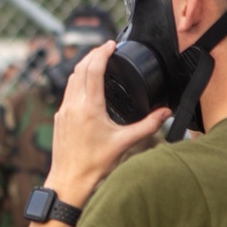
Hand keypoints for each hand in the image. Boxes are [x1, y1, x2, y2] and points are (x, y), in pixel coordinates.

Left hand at [47, 41, 171, 205]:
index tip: (111, 44)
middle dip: (93, 55)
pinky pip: (67, 92)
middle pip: (80, 69)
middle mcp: (73, 105)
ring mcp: (63, 111)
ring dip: (83, 66)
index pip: (93, 69)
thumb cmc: (94, 165)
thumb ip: (148, 125)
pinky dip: (77, 81)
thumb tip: (166, 113)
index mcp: (89, 107)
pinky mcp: (59, 118)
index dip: (102, 53)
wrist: (69, 181)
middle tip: (106, 48)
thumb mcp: (125, 143)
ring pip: (71, 79)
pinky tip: (86, 85)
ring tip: (96, 61)